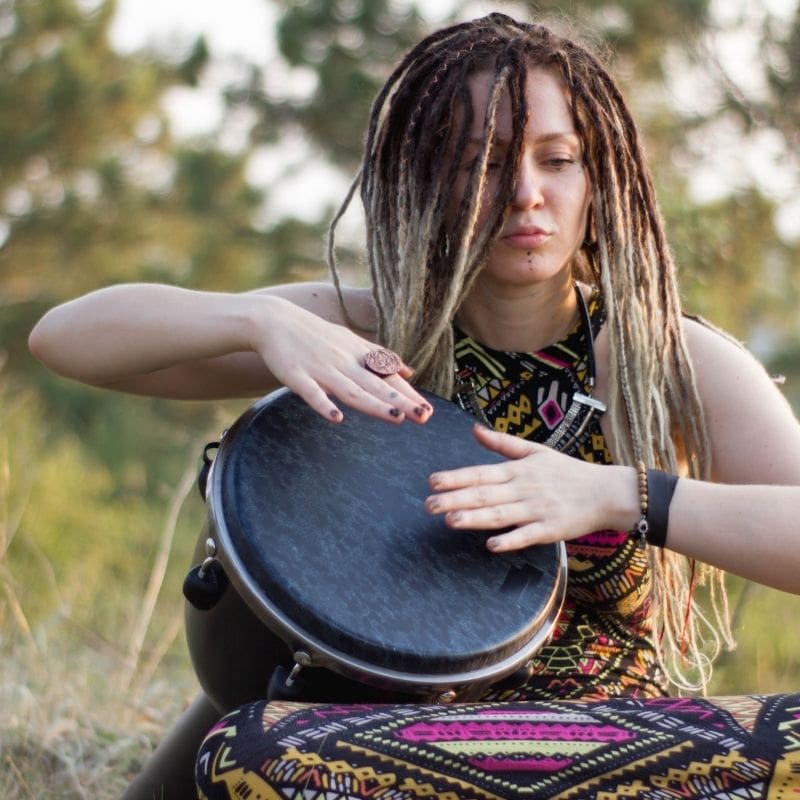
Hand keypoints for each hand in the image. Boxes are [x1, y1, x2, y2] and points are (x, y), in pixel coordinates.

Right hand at [250, 295, 432, 424]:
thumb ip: (379, 357)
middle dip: (401, 401)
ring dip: (374, 405)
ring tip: (396, 418)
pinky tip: (336, 418)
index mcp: (356, 354)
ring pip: (351, 390)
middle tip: (424, 416)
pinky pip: (312, 393)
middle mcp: (343, 361)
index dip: (408, 392)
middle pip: (375, 385)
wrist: (273, 320)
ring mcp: (320, 369)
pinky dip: (324, 405)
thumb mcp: (351, 340)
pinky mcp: (296, 376)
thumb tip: (409, 371)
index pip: (387, 376)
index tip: (429, 409)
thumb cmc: (314, 334)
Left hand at [425, 424, 636, 550]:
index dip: (456, 477)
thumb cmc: (568, 472)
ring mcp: (537, 509)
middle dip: (455, 499)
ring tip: (450, 520)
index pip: (480, 473)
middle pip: (484, 494)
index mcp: (518, 470)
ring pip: (501, 514)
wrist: (606, 492)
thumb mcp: (535, 451)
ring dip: (475, 517)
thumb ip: (502, 443)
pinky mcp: (551, 529)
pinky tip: (492, 545)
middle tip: (428, 505)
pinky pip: (528, 535)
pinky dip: (511, 539)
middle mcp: (523, 488)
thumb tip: (474, 429)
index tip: (432, 481)